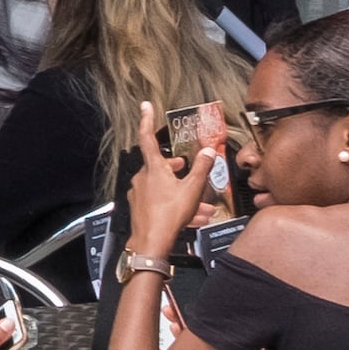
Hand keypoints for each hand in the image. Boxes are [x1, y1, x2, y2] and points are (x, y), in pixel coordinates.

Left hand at [124, 99, 224, 246]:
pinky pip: (161, 201)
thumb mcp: (192, 189)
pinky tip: (193, 217)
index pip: (147, 138)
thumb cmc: (169, 215)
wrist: (151, 243)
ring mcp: (139, 193)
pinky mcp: (140, 207)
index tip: (145, 106)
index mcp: (153, 169)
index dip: (146, 120)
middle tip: (189, 169)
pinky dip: (176, 204)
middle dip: (178, 168)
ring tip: (202, 207)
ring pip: (165, 186)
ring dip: (183, 192)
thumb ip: (202, 168)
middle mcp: (142, 178)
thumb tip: (208, 151)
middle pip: (161, 165)